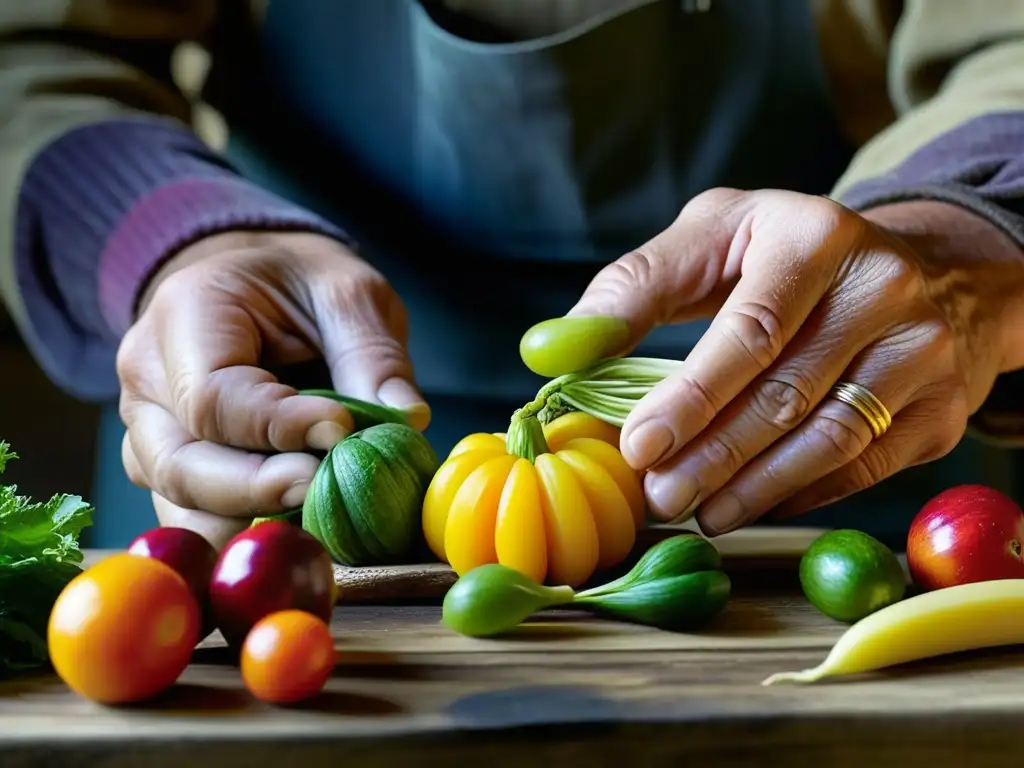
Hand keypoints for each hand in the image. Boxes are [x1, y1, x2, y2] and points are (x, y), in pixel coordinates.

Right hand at [116, 231, 427, 547]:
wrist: (261, 286)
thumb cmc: (302, 283)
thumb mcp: (349, 293)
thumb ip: (372, 353)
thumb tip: (407, 418)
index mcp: (183, 315)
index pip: (212, 396)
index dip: (276, 427)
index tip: (340, 431)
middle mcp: (148, 379)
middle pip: (182, 464)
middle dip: (258, 489)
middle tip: (325, 488)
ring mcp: (150, 430)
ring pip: (181, 503)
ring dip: (249, 520)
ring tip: (318, 513)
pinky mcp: (170, 468)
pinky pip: (195, 517)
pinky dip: (244, 530)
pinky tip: (298, 529)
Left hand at [568, 189, 1023, 534]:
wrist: (920, 273)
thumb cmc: (786, 257)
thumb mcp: (712, 240)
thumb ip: (633, 289)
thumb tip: (551, 350)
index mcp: (814, 237)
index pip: (747, 332)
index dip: (690, 398)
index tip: (637, 446)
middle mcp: (883, 287)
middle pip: (785, 394)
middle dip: (711, 456)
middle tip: (658, 496)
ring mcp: (923, 350)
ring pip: (828, 439)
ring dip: (753, 489)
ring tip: (696, 512)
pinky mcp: (942, 407)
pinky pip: (864, 466)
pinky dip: (799, 493)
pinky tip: (749, 505)